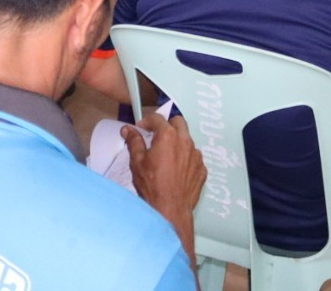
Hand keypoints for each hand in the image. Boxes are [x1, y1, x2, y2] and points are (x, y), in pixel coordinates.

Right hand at [123, 112, 205, 229]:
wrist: (170, 211)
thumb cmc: (152, 187)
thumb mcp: (137, 162)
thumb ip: (134, 142)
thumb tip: (128, 130)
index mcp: (168, 136)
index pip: (157, 118)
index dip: (147, 121)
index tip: (141, 128)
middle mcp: (185, 141)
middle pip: (178, 122)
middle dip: (167, 125)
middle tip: (157, 136)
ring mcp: (196, 155)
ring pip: (187, 139)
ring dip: (177, 142)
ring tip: (166, 155)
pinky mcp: (202, 169)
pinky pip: (194, 157)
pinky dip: (185, 158)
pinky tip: (176, 170)